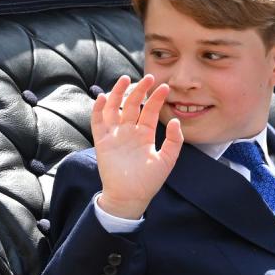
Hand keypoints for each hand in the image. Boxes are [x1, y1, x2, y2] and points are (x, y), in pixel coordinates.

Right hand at [91, 74, 182, 218]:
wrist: (130, 197)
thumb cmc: (149, 181)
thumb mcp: (167, 160)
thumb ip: (174, 141)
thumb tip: (176, 121)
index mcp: (145, 134)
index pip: (150, 111)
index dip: (156, 99)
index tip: (164, 87)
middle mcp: (130, 131)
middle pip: (133, 105)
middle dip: (139, 90)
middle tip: (148, 77)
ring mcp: (115, 135)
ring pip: (115, 108)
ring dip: (118, 93)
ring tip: (125, 79)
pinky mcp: (102, 141)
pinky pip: (98, 122)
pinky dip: (99, 109)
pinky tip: (104, 97)